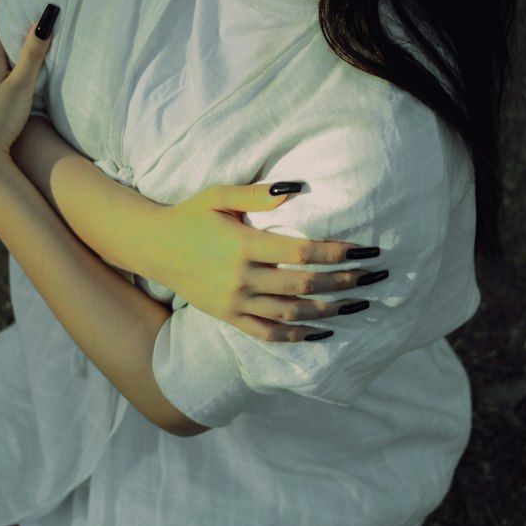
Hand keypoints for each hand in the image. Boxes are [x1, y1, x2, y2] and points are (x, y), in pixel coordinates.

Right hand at [151, 183, 384, 342]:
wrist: (153, 247)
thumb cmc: (190, 215)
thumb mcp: (219, 195)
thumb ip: (258, 193)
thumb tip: (298, 190)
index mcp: (243, 244)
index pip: (301, 252)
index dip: (337, 253)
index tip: (365, 249)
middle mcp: (241, 278)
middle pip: (303, 285)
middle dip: (343, 281)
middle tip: (372, 277)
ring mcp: (235, 302)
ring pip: (291, 313)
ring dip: (329, 310)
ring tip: (358, 303)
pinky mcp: (228, 317)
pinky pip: (267, 333)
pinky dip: (297, 336)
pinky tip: (322, 330)